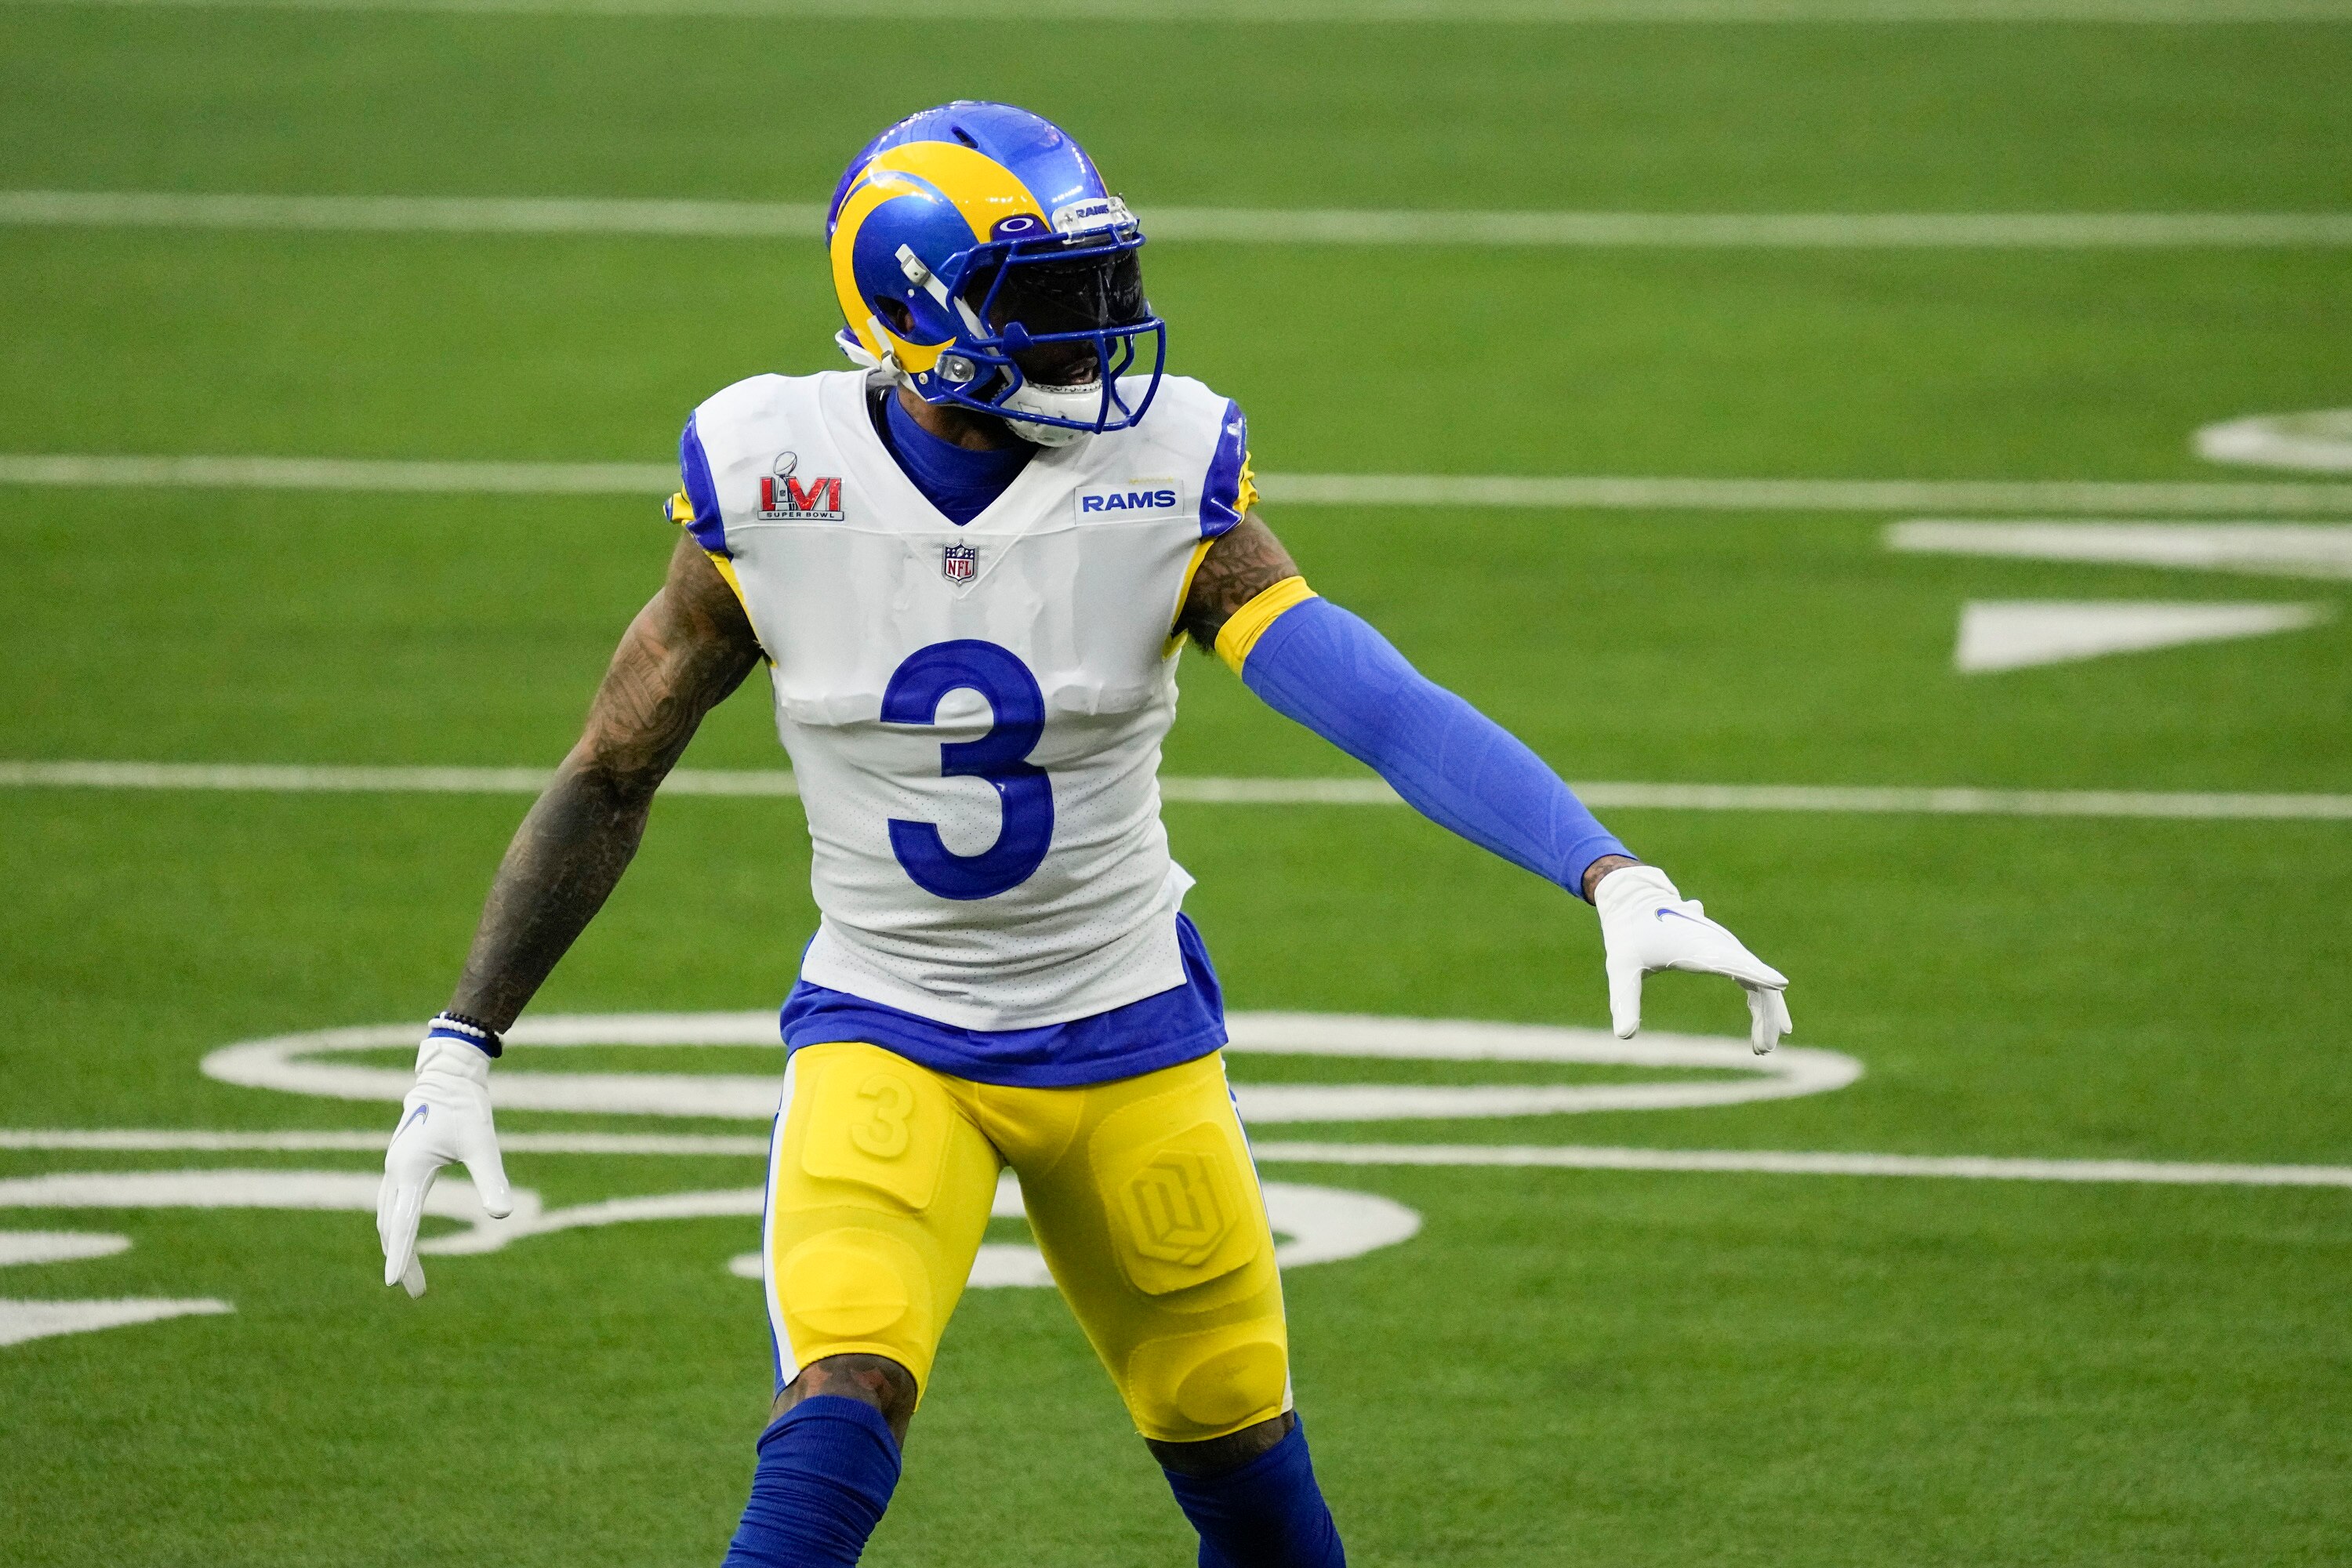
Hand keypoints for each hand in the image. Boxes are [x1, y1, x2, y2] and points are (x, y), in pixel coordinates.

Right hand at [376, 1031, 511, 1296]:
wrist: (448, 1075)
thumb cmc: (466, 1107)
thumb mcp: (483, 1144)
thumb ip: (491, 1179)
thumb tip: (504, 1215)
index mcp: (410, 1171)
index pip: (403, 1225)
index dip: (401, 1256)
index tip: (394, 1284)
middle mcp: (395, 1172)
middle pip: (389, 1227)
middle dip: (401, 1259)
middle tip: (415, 1291)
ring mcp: (394, 1167)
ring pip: (386, 1216)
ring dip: (396, 1244)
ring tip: (410, 1273)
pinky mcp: (400, 1162)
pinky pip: (391, 1203)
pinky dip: (395, 1225)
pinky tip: (405, 1236)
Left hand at [1593, 864, 1790, 1052]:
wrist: (1636, 902)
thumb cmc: (1628, 935)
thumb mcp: (1620, 968)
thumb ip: (1624, 1001)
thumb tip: (1623, 1036)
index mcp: (1695, 947)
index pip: (1731, 961)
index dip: (1756, 973)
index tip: (1780, 985)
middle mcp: (1718, 944)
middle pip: (1756, 979)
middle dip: (1765, 1014)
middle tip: (1763, 1050)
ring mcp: (1725, 946)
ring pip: (1759, 980)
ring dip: (1766, 1012)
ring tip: (1762, 1049)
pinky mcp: (1724, 950)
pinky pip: (1751, 976)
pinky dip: (1760, 999)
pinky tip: (1761, 1026)